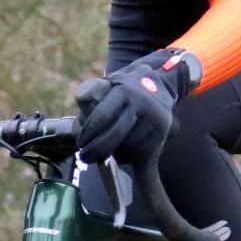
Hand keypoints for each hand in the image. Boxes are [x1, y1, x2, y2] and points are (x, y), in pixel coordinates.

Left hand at [74, 49, 199, 163]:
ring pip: (128, 146)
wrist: (160, 83)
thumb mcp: (110, 85)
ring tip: (106, 150)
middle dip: (98, 149)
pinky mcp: (163, 131)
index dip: (89, 132)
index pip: (103, 114)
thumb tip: (77, 129)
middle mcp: (142, 102)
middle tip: (85, 157)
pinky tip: (122, 152)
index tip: (80, 144)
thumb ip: (92, 101)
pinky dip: (128, 156)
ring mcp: (155, 117)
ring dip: (113, 154)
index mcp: (124, 90)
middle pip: (116, 134)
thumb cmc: (125, 89)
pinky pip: (140, 152)